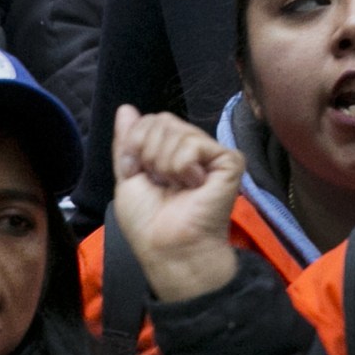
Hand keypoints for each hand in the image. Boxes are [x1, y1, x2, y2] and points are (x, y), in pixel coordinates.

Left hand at [112, 105, 243, 301]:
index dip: (136, 145)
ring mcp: (212, 153)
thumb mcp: (127, 178)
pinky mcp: (229, 161)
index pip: (150, 121)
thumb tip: (125, 108)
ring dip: (164, 164)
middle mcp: (192, 149)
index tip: (140, 174)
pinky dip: (182, 166)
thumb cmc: (148, 223)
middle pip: (161, 120)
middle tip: (160, 182)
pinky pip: (194, 144)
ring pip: (176, 131)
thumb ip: (127, 142)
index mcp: (170, 151)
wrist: (168, 247)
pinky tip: (193, 185)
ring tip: (177, 187)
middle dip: (148, 153)